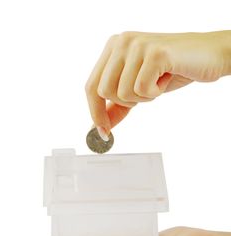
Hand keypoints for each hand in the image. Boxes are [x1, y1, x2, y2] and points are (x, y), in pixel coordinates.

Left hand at [85, 31, 230, 137]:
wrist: (208, 56)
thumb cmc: (172, 70)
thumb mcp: (139, 89)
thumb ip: (117, 105)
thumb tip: (100, 127)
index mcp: (113, 48)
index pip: (91, 86)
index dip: (95, 111)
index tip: (103, 131)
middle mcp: (121, 42)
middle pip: (103, 92)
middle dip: (126, 102)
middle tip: (147, 91)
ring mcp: (136, 45)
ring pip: (122, 93)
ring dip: (144, 97)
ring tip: (158, 82)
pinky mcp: (154, 53)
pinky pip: (142, 89)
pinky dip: (156, 92)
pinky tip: (165, 78)